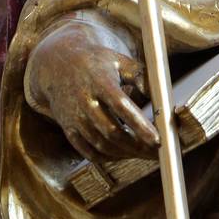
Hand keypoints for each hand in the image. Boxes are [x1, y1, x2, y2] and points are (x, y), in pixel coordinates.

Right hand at [25, 19, 158, 163]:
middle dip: (136, 146)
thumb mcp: (119, 61)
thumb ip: (141, 76)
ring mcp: (74, 117)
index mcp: (99, 81)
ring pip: (101, 144)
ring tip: (144, 154)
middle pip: (111, 131)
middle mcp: (84, 100)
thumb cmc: (97, 62)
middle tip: (156, 152)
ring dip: (124, 154)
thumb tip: (160, 96)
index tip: (157, 139)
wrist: (58, 64)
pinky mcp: (68, 129)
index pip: (121, 106)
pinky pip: (88, 151)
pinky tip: (123, 155)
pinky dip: (107, 158)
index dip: (139, 124)